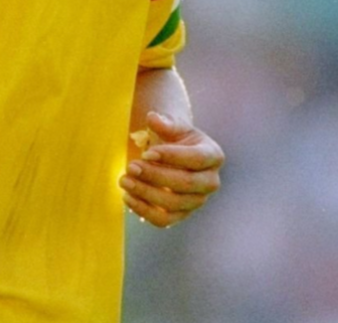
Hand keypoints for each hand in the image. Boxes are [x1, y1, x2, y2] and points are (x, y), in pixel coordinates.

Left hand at [120, 110, 223, 227]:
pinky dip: (144, 211)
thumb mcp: (173, 125)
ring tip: (124, 180)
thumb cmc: (175, 137)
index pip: (196, 158)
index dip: (172, 156)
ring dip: (146, 194)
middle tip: (131, 166)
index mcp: (213, 155)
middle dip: (155, 176)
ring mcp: (198, 200)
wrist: (175, 153)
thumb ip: (165, 122)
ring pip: (174, 204)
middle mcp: (210, 181)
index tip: (146, 152)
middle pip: (186, 184)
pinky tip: (127, 197)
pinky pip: (164, 220)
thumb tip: (153, 118)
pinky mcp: (182, 214)